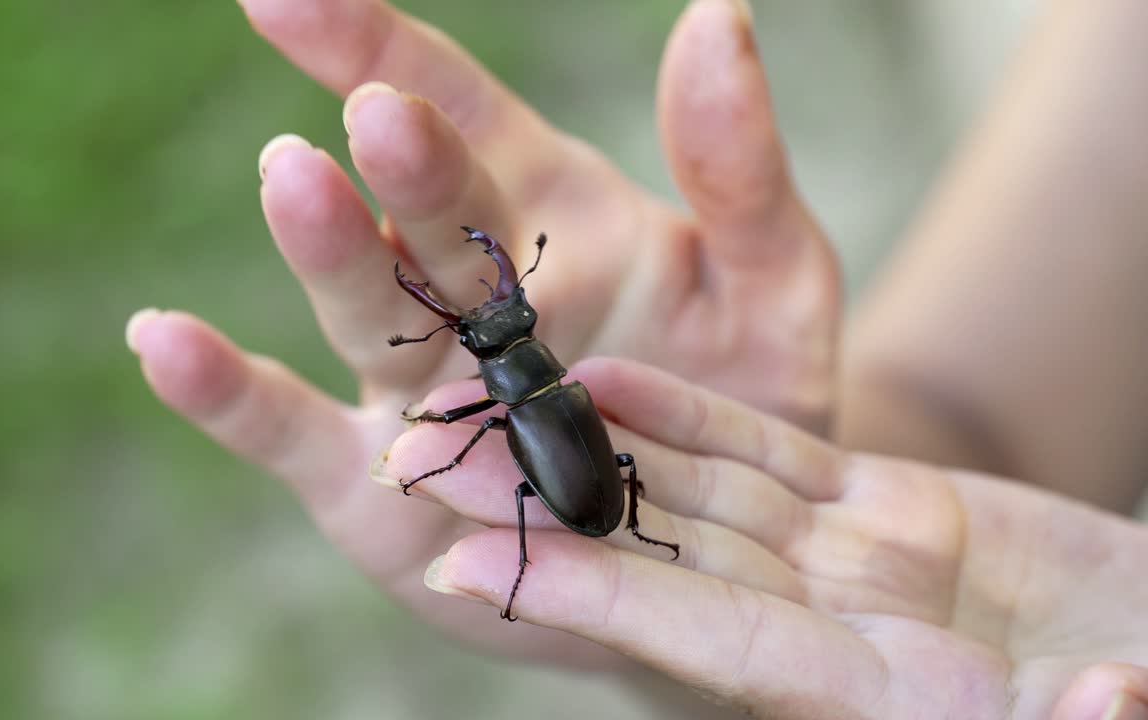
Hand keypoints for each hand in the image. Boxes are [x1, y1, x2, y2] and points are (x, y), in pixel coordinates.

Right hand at [129, 0, 834, 673]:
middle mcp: (460, 294)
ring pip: (360, 309)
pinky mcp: (372, 487)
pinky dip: (227, 394)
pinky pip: (291, 433)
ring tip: (293, 181)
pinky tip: (161, 341)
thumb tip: (716, 15)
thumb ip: (740, 171)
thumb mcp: (774, 288)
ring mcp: (408, 387)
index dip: (381, 47)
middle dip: (402, 164)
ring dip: (327, 249)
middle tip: (379, 115)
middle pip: (419, 215)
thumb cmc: (740, 402)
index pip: (457, 113)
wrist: (710, 553)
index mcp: (542, 220)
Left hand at [381, 357, 1147, 717]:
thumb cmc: (1147, 693)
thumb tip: (1104, 701)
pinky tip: (608, 378)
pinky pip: (765, 458)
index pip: (700, 640)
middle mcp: (830, 634)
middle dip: (541, 505)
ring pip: (695, 493)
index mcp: (868, 702)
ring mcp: (851, 568)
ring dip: (593, 444)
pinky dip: (690, 417)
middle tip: (423, 456)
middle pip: (659, 559)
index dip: (590, 597)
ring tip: (493, 395)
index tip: (466, 562)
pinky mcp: (886, 514)